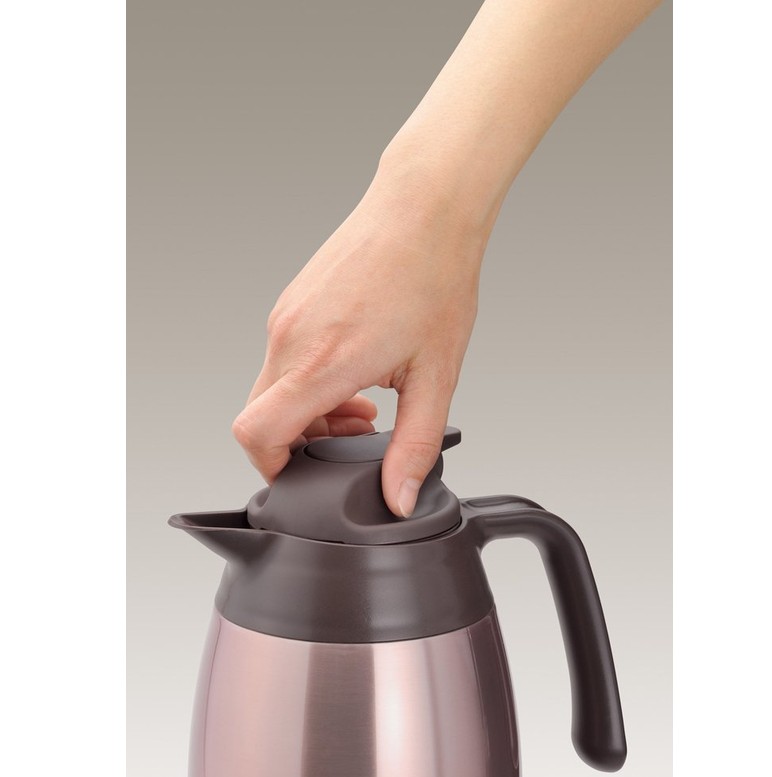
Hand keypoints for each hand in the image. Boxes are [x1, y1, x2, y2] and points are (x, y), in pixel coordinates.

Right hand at [232, 159, 486, 516]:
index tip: (306, 474)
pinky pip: (282, 357)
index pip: (256, 434)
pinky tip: (356, 369)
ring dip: (310, 410)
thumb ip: (415, 445)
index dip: (272, 467)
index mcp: (322, 361)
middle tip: (354, 432)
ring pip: (272, 387)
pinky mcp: (292, 301)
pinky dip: (309, 378)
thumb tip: (399, 497)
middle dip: (302, 441)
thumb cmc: (435, 277)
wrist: (426, 207)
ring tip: (363, 403)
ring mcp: (286, 315)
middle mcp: (290, 337)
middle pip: (261, 417)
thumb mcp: (436, 375)